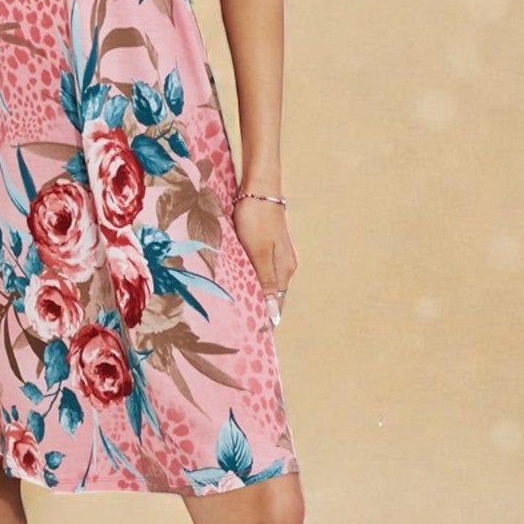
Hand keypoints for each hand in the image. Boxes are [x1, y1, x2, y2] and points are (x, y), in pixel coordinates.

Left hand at [231, 195, 295, 326]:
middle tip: (240, 328)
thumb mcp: (258, 253)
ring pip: (267, 282)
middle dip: (261, 311)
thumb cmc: (256, 218)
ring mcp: (278, 254)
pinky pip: (261, 269)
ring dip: (256, 295)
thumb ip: (266, 283)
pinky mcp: (269, 244)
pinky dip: (252, 279)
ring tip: (238, 310)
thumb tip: (274, 315)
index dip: (266, 321)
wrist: (259, 187)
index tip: (252, 337)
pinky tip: (241, 282)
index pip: (277, 306)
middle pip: (274, 296)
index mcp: (285, 270)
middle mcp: (285, 265)